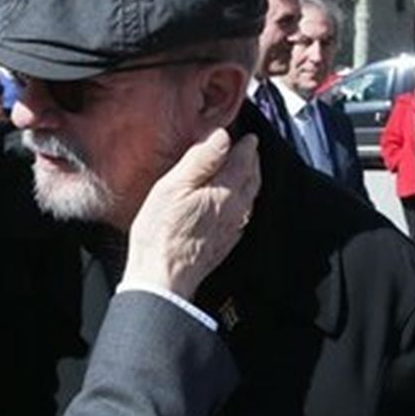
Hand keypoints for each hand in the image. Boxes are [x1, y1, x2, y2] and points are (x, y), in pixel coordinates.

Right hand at [123, 129, 260, 299]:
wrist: (163, 278)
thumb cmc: (162, 233)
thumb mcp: (174, 186)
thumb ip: (201, 160)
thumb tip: (222, 138)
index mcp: (225, 192)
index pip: (244, 160)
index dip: (246, 146)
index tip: (248, 136)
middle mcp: (236, 210)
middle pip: (252, 179)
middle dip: (252, 161)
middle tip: (249, 150)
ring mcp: (232, 229)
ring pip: (250, 198)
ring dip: (249, 180)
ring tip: (244, 171)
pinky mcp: (225, 243)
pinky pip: (242, 215)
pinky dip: (242, 201)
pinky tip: (233, 203)